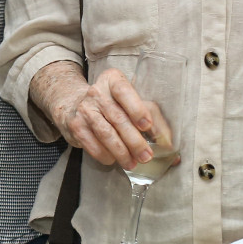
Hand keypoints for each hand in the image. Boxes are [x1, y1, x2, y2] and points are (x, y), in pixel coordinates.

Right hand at [40, 67, 171, 169]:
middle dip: (134, 141)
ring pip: (106, 134)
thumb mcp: (131, 102)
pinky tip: (114, 160)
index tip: (147, 125)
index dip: (136, 108)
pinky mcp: (76, 126)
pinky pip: (93, 144)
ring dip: (122, 152)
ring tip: (133, 163)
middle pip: (118, 118)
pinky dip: (105, 155)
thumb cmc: (112, 104)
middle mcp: (96, 92)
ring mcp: (84, 109)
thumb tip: (168, 143)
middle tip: (146, 156)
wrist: (75, 104)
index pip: (124, 91)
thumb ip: (152, 118)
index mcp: (113, 80)